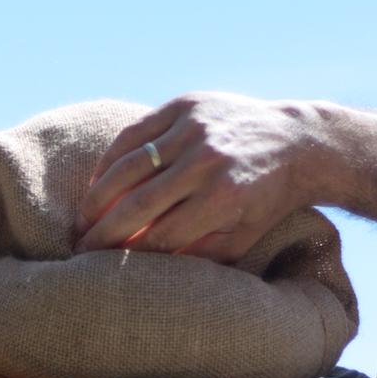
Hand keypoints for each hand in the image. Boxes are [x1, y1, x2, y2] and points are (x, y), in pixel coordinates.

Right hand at [72, 91, 316, 263]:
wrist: (297, 143)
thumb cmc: (266, 201)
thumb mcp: (242, 238)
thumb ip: (198, 256)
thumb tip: (151, 272)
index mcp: (222, 199)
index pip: (159, 235)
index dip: (127, 254)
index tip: (103, 267)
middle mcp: (205, 162)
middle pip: (137, 205)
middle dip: (102, 232)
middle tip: (79, 249)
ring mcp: (194, 129)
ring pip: (127, 166)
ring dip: (97, 197)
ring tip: (81, 221)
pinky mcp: (185, 105)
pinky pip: (135, 134)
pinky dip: (111, 159)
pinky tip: (97, 183)